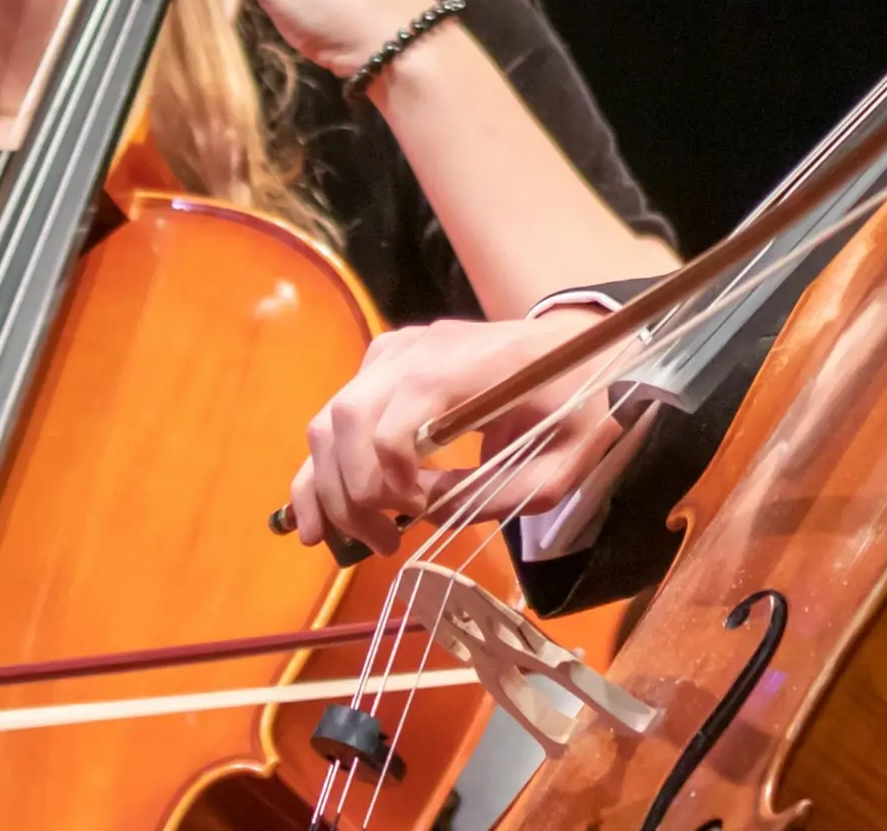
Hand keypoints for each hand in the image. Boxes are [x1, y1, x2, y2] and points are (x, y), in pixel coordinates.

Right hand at [285, 310, 626, 555]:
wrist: (573, 344)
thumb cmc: (575, 402)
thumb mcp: (562, 463)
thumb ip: (497, 493)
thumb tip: (427, 517)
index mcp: (461, 370)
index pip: (392, 428)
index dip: (394, 484)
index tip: (421, 514)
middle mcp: (413, 351)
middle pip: (347, 424)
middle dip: (353, 496)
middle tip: (385, 543)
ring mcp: (392, 351)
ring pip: (329, 421)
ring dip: (329, 488)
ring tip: (354, 539)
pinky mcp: (382, 361)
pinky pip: (333, 414)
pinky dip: (318, 468)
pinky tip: (311, 517)